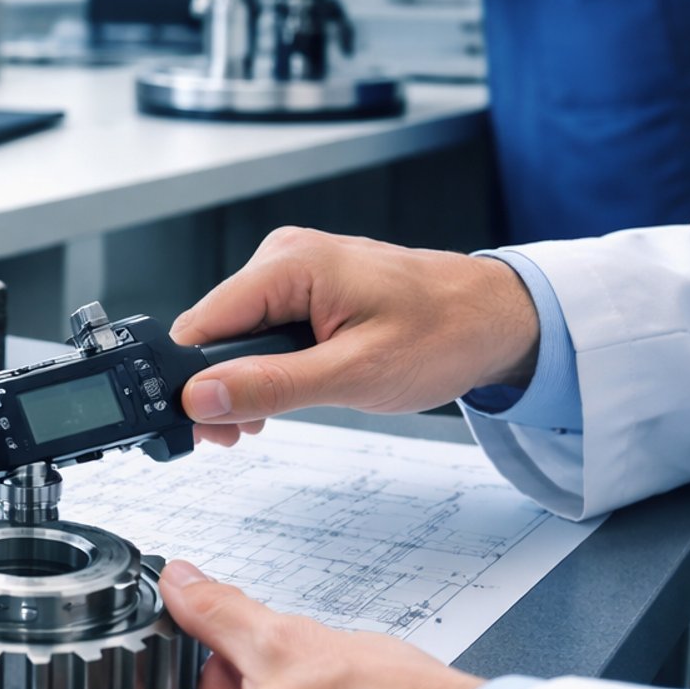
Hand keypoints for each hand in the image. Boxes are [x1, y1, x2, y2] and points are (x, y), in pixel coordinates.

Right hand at [171, 228, 540, 447]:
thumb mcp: (354, 373)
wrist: (498, 319)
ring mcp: (294, 271)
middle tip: (241, 432)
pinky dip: (266, 367)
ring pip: (236, 334)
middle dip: (219, 385)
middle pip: (214, 329)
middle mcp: (284, 256)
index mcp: (289, 262)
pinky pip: (262, 330)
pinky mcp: (306, 289)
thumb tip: (202, 396)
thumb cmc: (445, 332)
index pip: (202, 322)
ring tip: (269, 417)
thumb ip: (271, 385)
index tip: (203, 424)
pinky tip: (285, 390)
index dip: (192, 378)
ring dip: (243, 380)